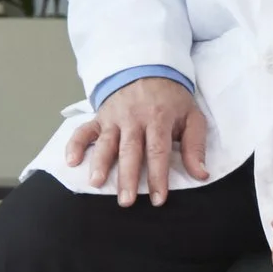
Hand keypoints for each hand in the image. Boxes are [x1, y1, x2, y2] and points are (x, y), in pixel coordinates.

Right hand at [66, 77, 211, 207]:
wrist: (148, 69)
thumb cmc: (173, 99)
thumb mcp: (193, 117)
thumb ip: (196, 146)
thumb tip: (201, 174)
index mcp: (159, 119)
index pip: (158, 151)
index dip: (158, 176)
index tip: (158, 199)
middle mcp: (134, 119)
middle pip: (130, 151)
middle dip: (127, 177)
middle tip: (126, 201)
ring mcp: (114, 118)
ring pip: (106, 143)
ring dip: (100, 163)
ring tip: (95, 183)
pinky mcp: (100, 117)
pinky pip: (84, 131)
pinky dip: (75, 145)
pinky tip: (71, 161)